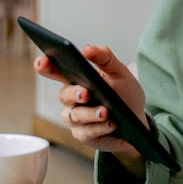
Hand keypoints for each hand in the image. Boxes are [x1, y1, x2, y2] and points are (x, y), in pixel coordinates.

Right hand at [34, 45, 146, 176]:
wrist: (138, 120)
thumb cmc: (125, 94)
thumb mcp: (120, 73)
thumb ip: (105, 58)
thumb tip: (87, 49)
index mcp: (77, 79)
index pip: (55, 71)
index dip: (45, 66)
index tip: (42, 62)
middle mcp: (72, 99)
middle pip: (64, 95)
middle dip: (75, 93)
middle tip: (86, 93)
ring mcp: (76, 118)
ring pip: (75, 115)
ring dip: (91, 113)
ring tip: (105, 112)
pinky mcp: (84, 135)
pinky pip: (87, 132)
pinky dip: (99, 127)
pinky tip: (111, 124)